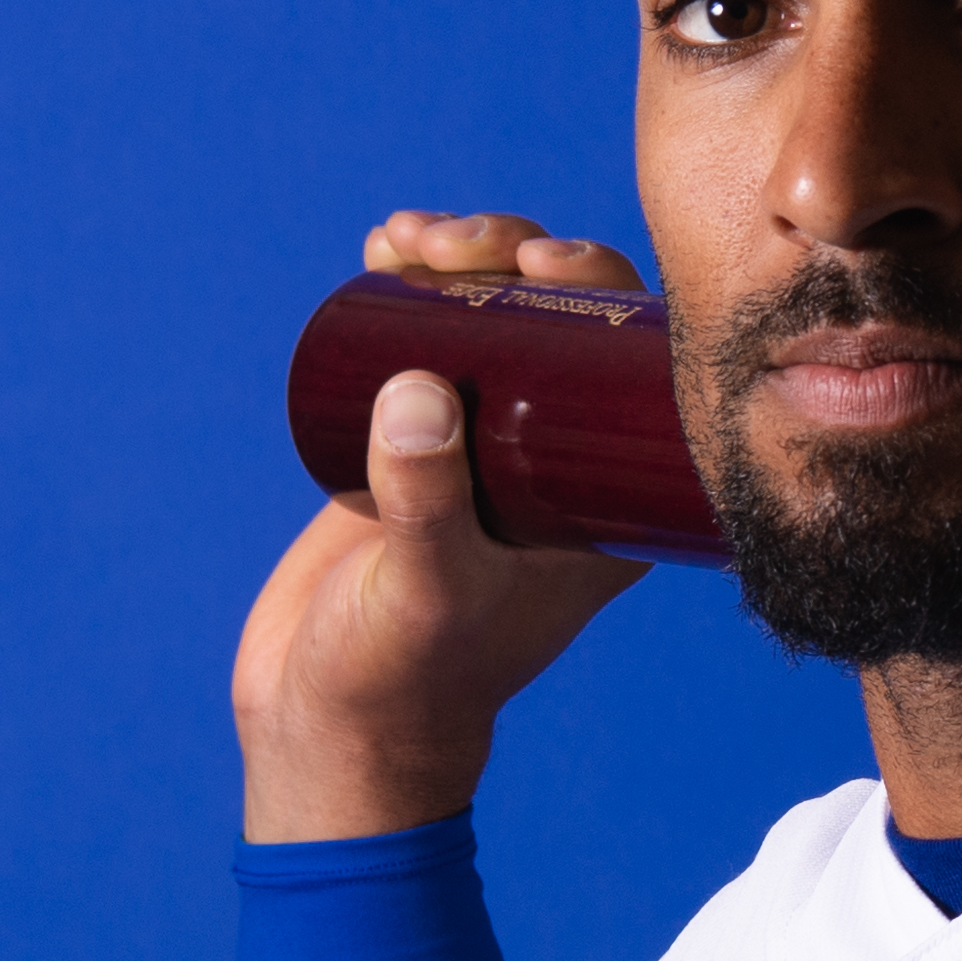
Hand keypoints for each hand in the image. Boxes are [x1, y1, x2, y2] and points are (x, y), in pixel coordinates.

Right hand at [230, 212, 650, 839]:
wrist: (322, 719)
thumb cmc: (401, 675)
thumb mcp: (426, 590)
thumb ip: (427, 503)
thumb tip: (422, 393)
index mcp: (609, 499)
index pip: (639, 367)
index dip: (605, 290)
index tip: (543, 259)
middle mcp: (562, 463)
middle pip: (565, 323)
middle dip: (512, 255)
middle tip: (450, 244)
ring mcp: (490, 447)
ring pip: (495, 320)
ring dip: (459, 259)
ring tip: (400, 241)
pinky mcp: (421, 441)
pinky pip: (432, 342)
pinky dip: (413, 285)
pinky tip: (386, 248)